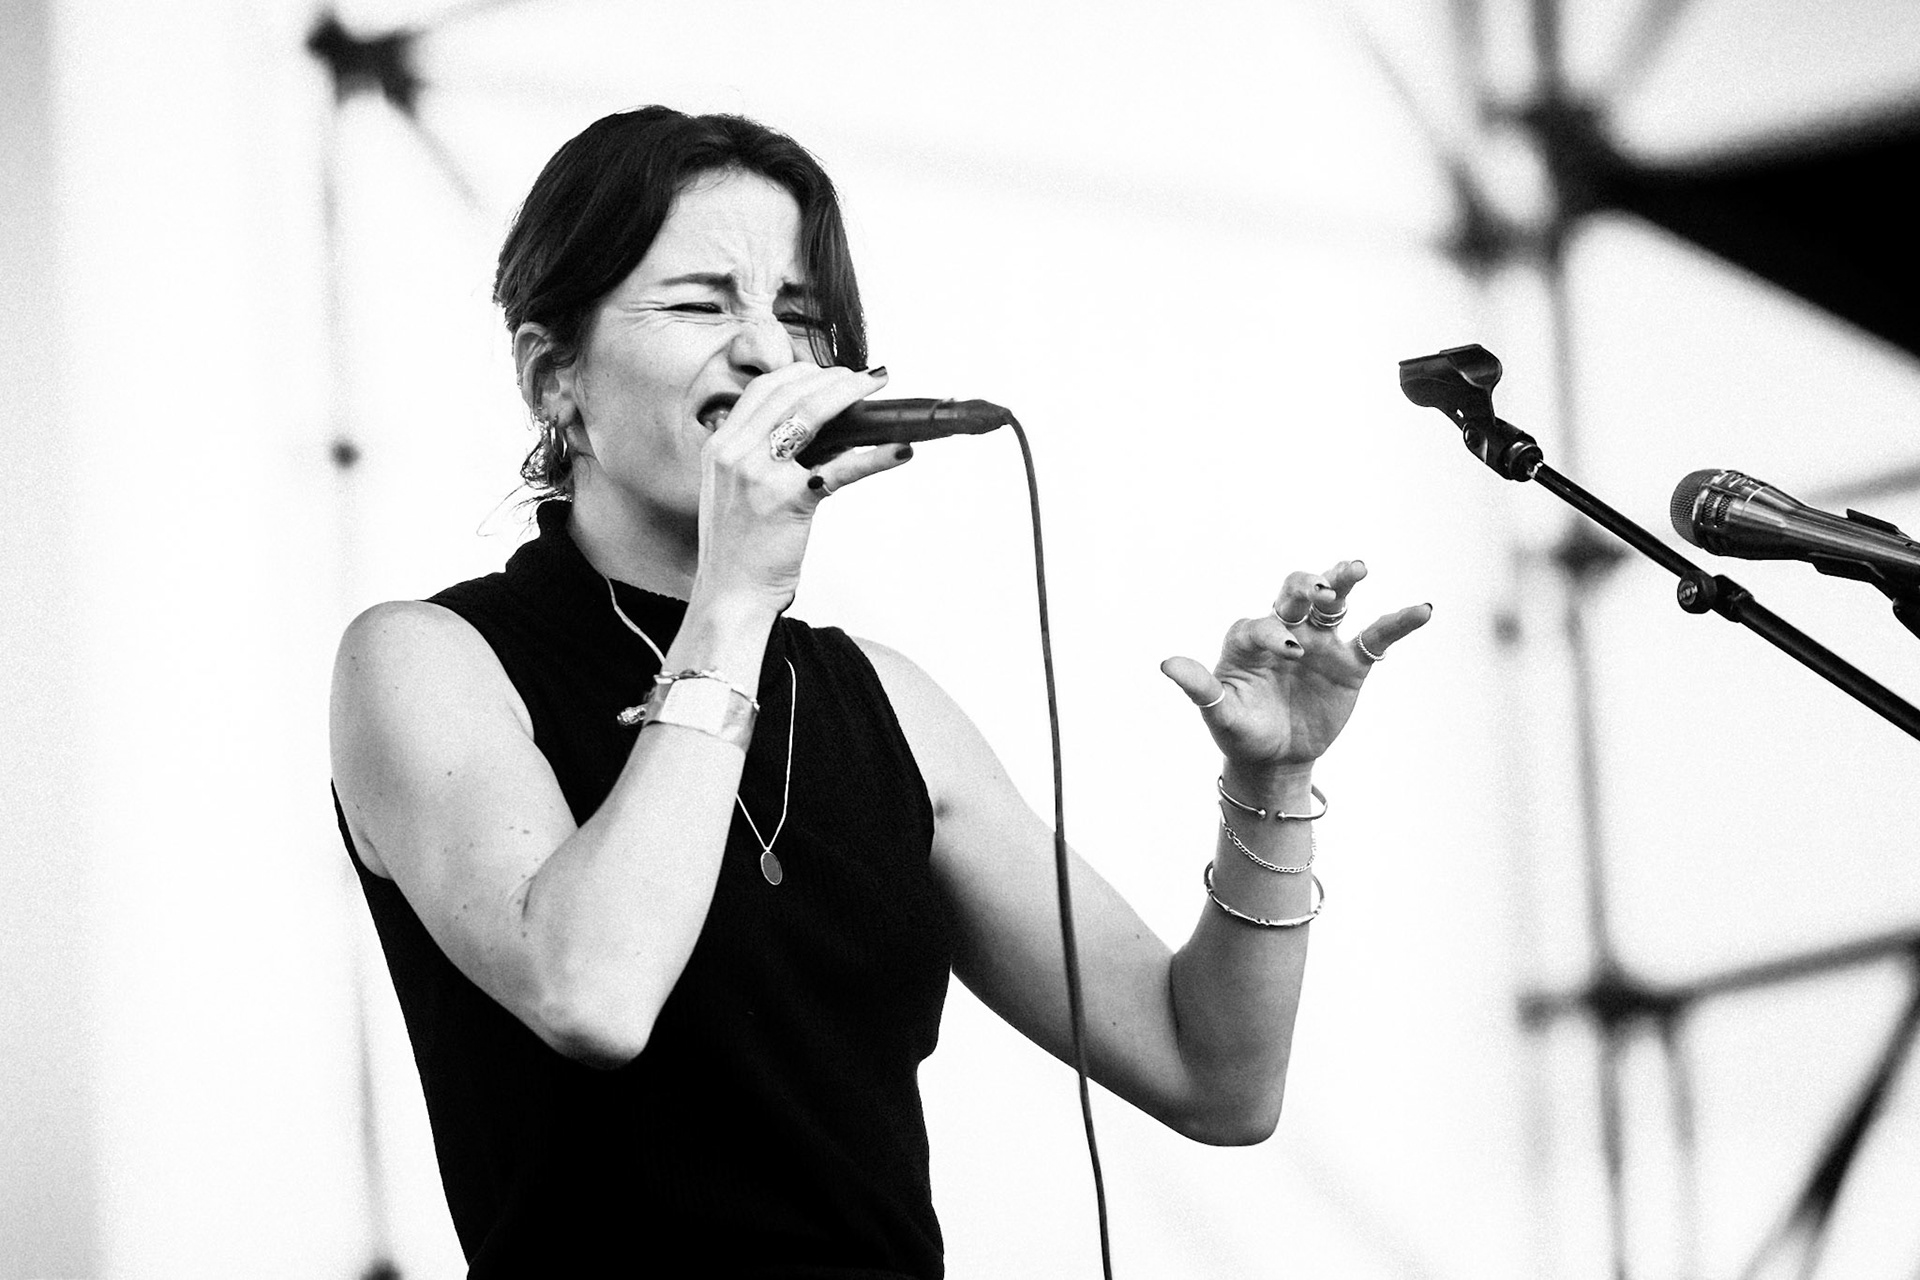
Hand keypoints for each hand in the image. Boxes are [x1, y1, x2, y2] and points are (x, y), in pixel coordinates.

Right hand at [695, 364, 911, 603]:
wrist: (731, 594)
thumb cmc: (742, 548)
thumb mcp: (739, 490)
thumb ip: (767, 457)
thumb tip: (831, 434)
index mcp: (720, 446)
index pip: (763, 389)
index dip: (802, 373)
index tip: (832, 372)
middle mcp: (734, 453)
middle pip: (789, 392)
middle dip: (833, 378)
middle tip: (867, 378)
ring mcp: (759, 474)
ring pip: (811, 414)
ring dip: (851, 396)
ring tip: (878, 392)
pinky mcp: (788, 500)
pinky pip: (840, 467)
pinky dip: (875, 457)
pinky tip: (900, 450)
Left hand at [1159, 560, 1430, 771]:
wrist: (1273, 760)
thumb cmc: (1241, 730)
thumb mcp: (1219, 713)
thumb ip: (1199, 687)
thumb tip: (1165, 664)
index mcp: (1250, 637)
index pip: (1262, 623)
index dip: (1274, 632)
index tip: (1287, 650)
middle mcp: (1287, 629)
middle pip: (1296, 593)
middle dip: (1305, 585)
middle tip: (1315, 590)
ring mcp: (1321, 643)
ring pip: (1336, 602)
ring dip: (1343, 580)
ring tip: (1357, 566)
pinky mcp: (1351, 663)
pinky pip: (1377, 638)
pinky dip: (1399, 622)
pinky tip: (1423, 609)